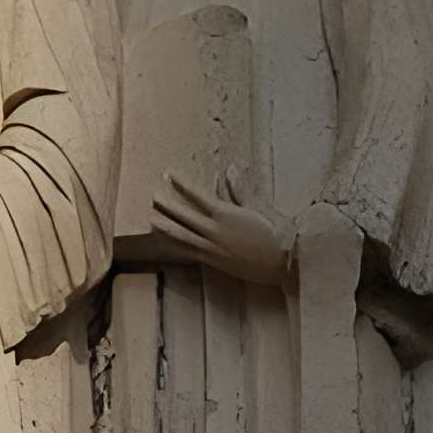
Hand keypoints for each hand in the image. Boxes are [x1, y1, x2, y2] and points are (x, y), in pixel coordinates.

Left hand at [151, 181, 291, 287]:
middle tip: (152, 195)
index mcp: (225, 214)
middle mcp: (214, 231)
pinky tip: (167, 242)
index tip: (168, 174)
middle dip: (167, 205)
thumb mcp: (257, 206)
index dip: (181, 184)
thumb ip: (240, 189)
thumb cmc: (275, 232)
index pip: (197, 195)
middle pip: (183, 216)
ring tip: (151, 219)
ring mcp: (212, 247)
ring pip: (182, 235)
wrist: (282, 262)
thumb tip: (229, 169)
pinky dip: (176, 245)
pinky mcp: (214, 261)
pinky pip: (190, 251)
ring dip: (165, 226)